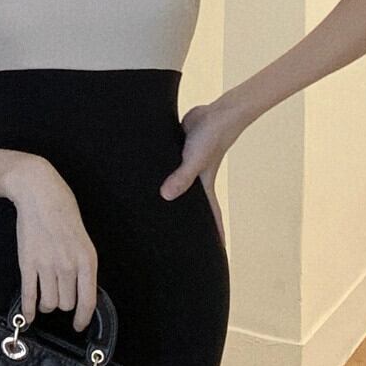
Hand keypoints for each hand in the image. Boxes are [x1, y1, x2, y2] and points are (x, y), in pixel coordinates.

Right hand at [3, 157, 98, 332]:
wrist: (40, 195)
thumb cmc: (63, 213)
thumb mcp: (83, 240)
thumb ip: (83, 266)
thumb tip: (81, 291)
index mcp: (87, 260)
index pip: (88, 300)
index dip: (82, 318)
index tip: (78, 325)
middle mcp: (68, 265)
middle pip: (66, 303)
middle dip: (63, 304)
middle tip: (59, 296)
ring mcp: (47, 265)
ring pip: (49, 302)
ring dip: (47, 304)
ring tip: (46, 296)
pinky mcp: (27, 263)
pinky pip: (29, 295)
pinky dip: (28, 310)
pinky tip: (28, 317)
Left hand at [160, 100, 241, 247]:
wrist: (215, 113)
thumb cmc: (210, 138)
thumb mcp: (194, 160)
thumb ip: (182, 177)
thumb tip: (166, 196)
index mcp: (203, 186)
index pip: (211, 216)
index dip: (215, 233)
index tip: (218, 251)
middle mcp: (195, 180)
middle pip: (192, 206)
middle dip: (190, 222)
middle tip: (181, 240)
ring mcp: (186, 166)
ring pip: (178, 186)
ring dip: (173, 197)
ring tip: (158, 214)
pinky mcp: (178, 152)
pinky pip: (169, 169)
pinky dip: (163, 176)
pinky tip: (147, 180)